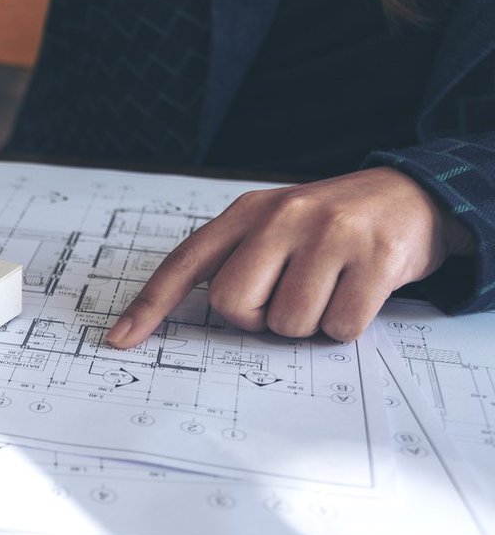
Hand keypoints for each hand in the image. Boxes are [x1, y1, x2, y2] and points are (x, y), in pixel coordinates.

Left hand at [105, 167, 475, 346]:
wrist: (413, 195)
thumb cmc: (330, 224)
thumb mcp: (274, 224)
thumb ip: (234, 259)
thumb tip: (195, 315)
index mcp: (247, 212)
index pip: (184, 263)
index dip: (149, 305)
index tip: (120, 339)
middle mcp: (283, 216)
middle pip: (232, 304)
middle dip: (257, 318)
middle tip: (286, 298)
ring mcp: (330, 234)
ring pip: (288, 323)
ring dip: (307, 324)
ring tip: (329, 288)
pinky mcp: (375, 257)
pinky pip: (338, 327)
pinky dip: (346, 326)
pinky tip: (358, 293)